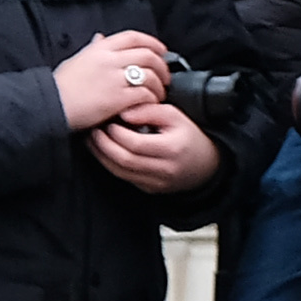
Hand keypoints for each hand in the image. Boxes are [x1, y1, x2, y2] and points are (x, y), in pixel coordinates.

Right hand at [51, 30, 171, 130]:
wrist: (51, 104)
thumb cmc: (60, 85)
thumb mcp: (75, 59)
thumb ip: (92, 48)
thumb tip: (100, 37)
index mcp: (100, 48)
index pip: (133, 37)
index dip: (152, 42)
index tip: (161, 51)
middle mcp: (109, 60)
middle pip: (147, 55)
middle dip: (161, 66)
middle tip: (165, 76)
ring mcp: (114, 78)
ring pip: (150, 75)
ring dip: (159, 85)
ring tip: (159, 93)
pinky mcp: (118, 98)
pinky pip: (145, 94)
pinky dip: (152, 99)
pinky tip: (150, 104)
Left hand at [91, 104, 221, 193]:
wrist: (207, 164)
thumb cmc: (189, 136)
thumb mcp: (175, 115)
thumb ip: (149, 110)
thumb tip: (123, 112)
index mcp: (172, 149)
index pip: (135, 144)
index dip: (116, 133)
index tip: (107, 121)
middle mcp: (165, 170)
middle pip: (124, 160)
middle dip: (103, 145)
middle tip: (93, 130)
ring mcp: (157, 183)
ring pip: (120, 172)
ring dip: (102, 156)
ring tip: (94, 140)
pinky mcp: (150, 189)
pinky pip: (124, 178)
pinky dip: (111, 164)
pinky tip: (105, 152)